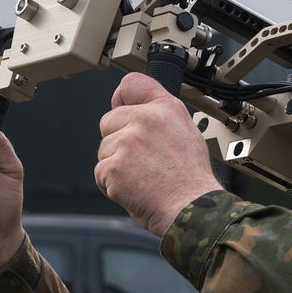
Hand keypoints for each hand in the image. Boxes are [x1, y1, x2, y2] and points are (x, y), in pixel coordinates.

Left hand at [95, 73, 222, 236]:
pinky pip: (101, 173)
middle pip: (108, 122)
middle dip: (118, 141)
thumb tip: (137, 110)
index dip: (122, 98)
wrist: (191, 208)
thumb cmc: (190, 179)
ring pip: (104, 150)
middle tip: (142, 161)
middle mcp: (145, 119)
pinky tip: (134, 189)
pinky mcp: (114, 165)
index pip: (131, 84)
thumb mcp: (187, 132)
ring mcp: (127, 142)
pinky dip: (112, 185)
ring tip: (142, 177)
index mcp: (165, 108)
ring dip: (116, 166)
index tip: (121, 106)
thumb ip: (161, 116)